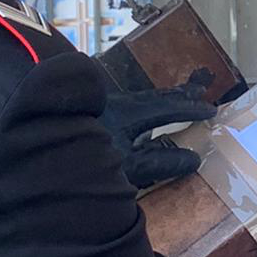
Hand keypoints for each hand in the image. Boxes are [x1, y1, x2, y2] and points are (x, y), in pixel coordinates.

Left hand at [98, 82, 217, 189]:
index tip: (212, 110)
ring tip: (173, 99)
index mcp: (128, 112)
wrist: (44, 164)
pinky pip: (124, 107)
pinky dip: (141, 108)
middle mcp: (115, 105)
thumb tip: (195, 159)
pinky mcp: (88, 120)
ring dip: (159, 101)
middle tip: (199, 90)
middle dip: (177, 96)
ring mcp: (100, 111)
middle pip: (153, 97)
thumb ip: (162, 162)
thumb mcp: (130, 166)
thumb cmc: (89, 164)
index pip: (167, 108)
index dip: (191, 109)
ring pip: (137, 100)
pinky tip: (136, 118)